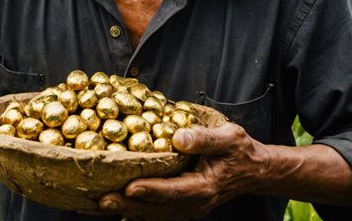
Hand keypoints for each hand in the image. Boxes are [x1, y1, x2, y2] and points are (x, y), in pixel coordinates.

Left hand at [96, 122, 269, 219]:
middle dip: (126, 204)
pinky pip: (155, 212)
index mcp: (204, 188)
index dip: (150, 190)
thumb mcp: (229, 137)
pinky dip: (134, 209)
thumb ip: (203, 139)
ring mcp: (186, 208)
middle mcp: (193, 204)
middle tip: (100, 199)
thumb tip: (178, 137)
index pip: (172, 191)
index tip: (129, 187)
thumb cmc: (240, 151)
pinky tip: (115, 204)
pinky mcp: (181, 206)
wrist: (253, 171)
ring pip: (152, 213)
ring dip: (125, 209)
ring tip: (98, 203)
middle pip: (156, 207)